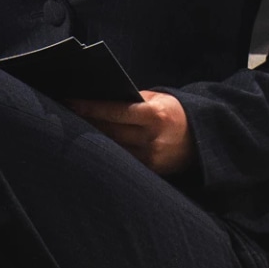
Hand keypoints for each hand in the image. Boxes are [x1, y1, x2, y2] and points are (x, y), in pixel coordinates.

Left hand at [77, 89, 194, 175]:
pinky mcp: (149, 169)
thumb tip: (103, 98)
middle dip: (88, 122)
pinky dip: (108, 151)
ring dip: (94, 138)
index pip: (116, 111)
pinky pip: (121, 159)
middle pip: (110, 131)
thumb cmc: (175, 114)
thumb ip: (134, 99)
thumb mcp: (159, 99)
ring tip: (76, 129)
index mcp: (155, 115)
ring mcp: (149, 156)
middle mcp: (151, 137)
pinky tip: (95, 145)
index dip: (92, 107)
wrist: (201, 140)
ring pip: (112, 147)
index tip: (72, 103)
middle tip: (67, 114)